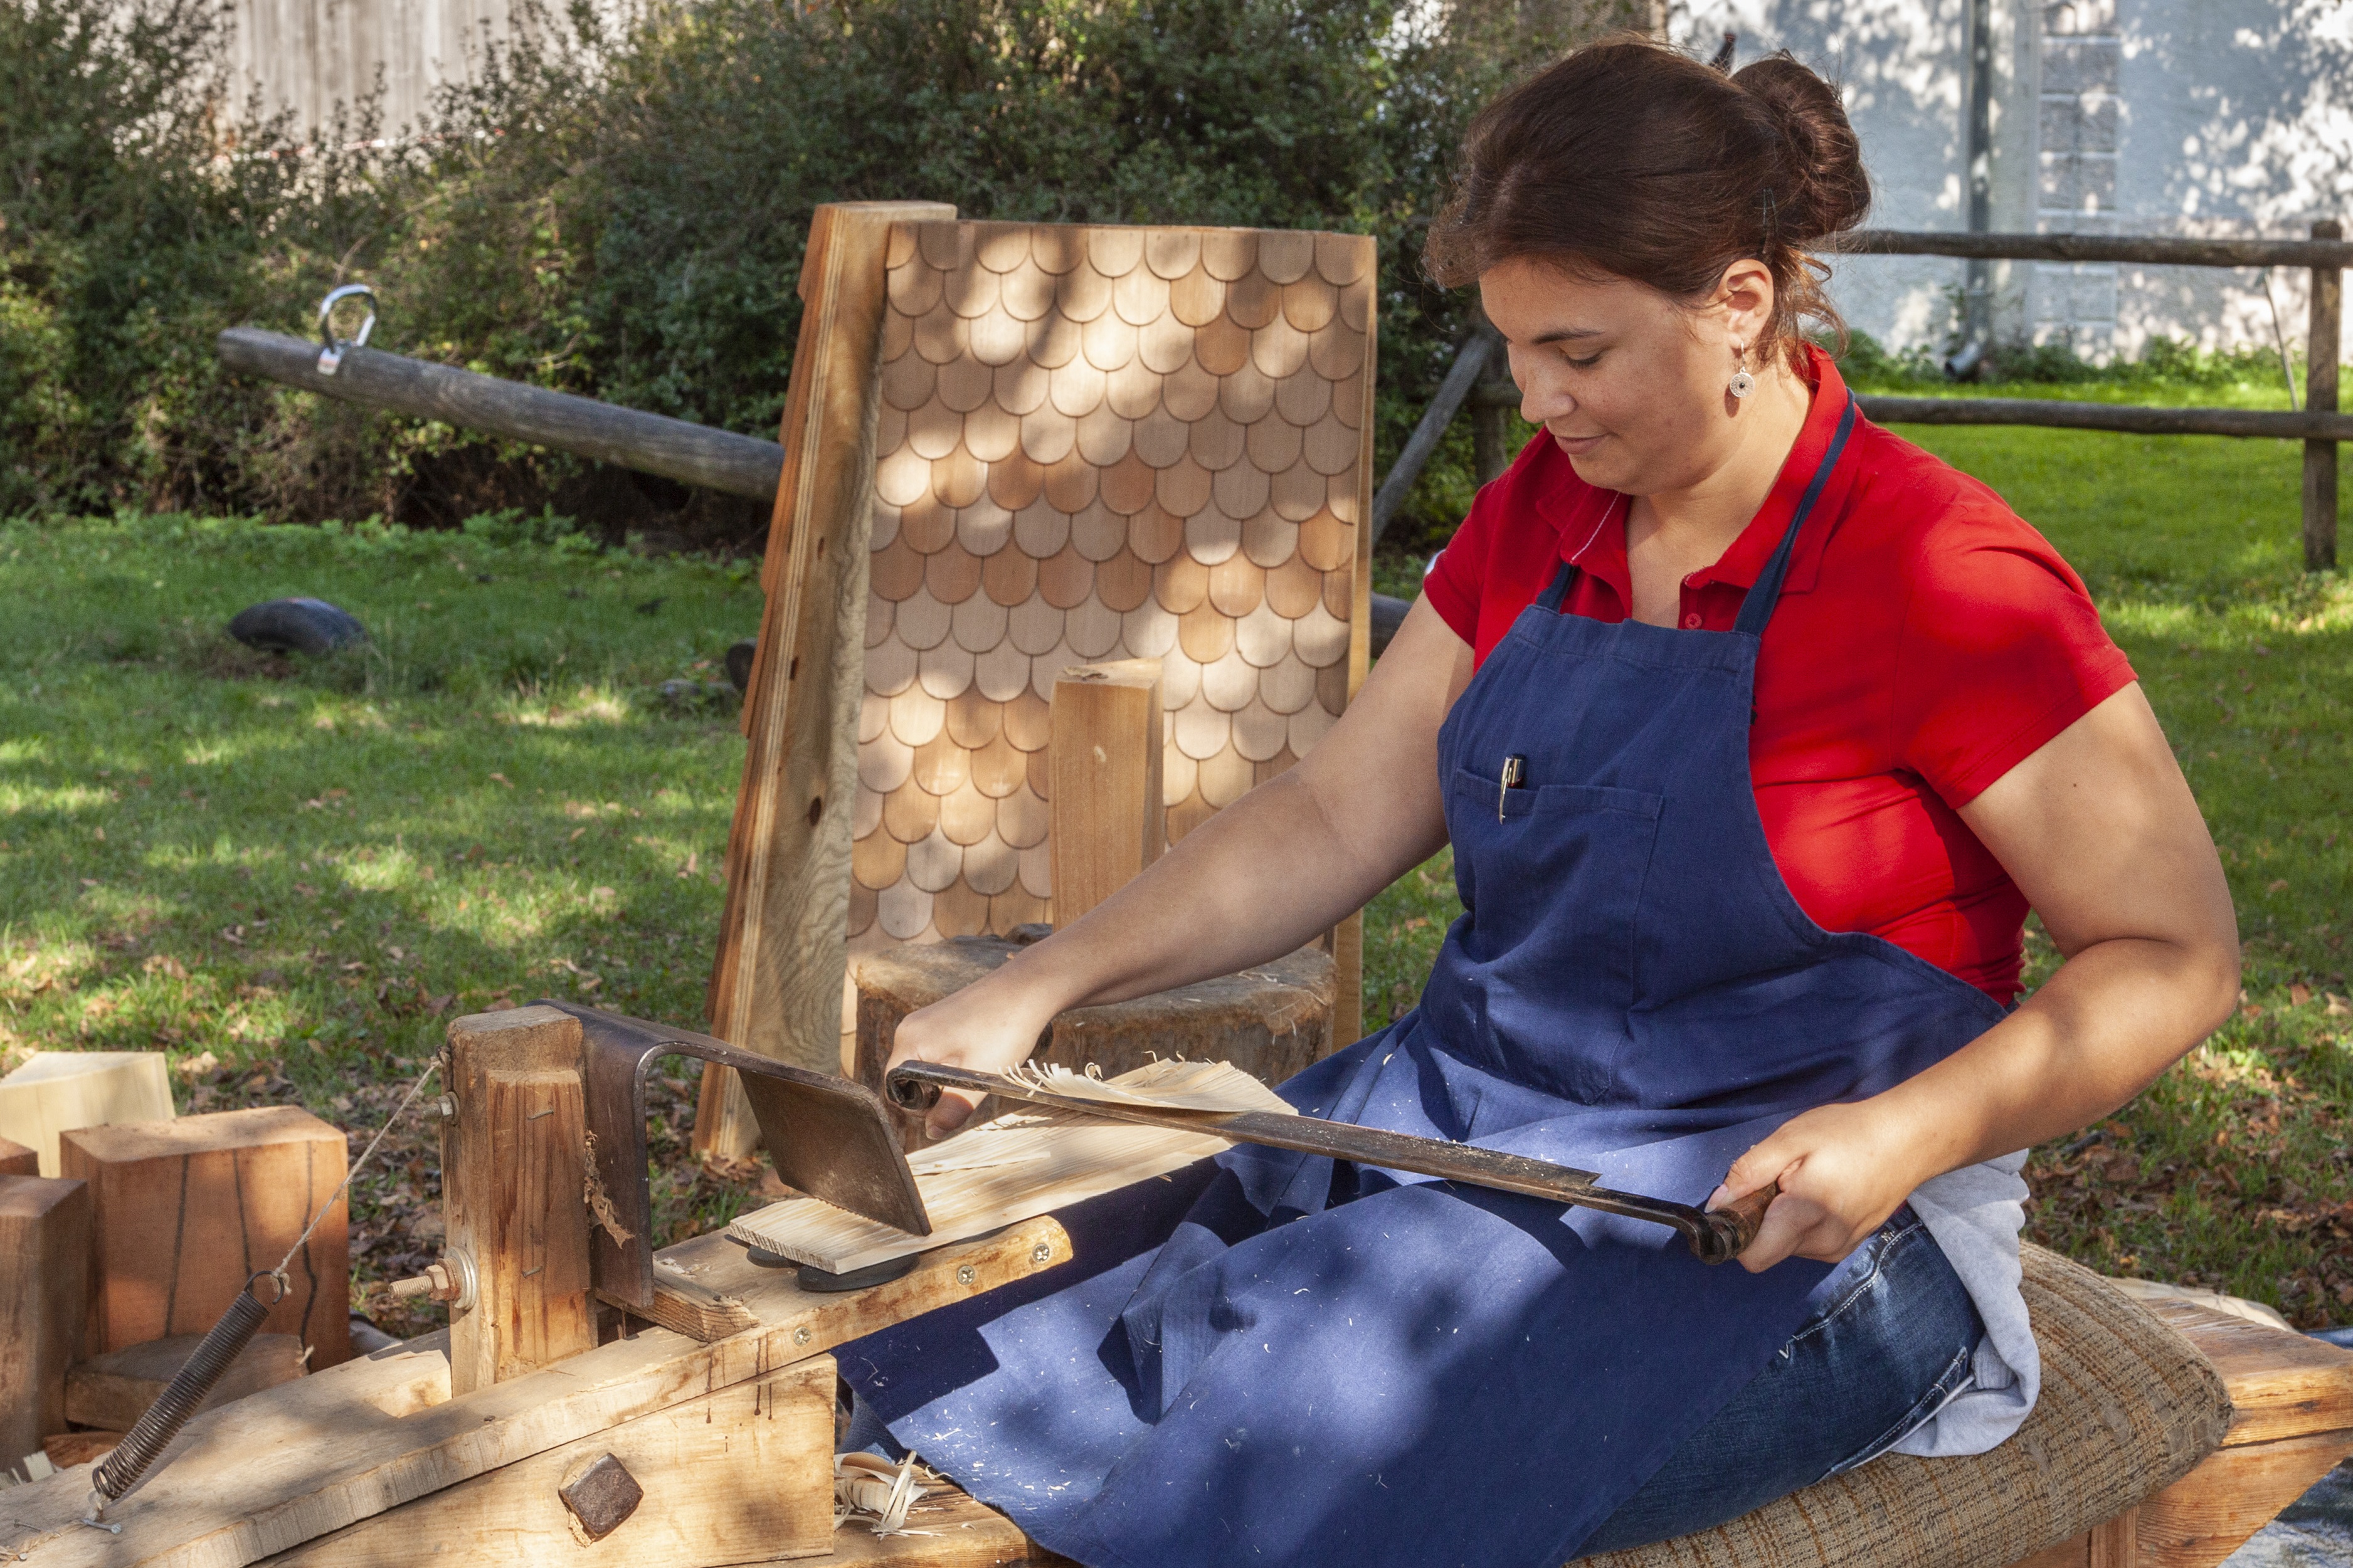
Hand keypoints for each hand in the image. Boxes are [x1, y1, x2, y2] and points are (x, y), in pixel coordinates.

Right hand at [884, 966, 1060, 1139]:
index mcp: (909, 1042)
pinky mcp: (942, 1018)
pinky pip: (936, 1052)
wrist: (1028, 988)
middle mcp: (910, 1028)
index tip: (952, 1103)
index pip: (895, 1090)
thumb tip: (932, 1133)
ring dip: (947, 1079)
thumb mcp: (977, 1078)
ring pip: (925, 1066)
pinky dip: (954, 1062)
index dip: (920, 1107)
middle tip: (970, 1087)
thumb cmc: (1003, 1030)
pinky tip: (980, 1056)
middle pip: (908, 1079)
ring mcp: (926, 1021)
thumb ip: (951, 1109)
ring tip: (978, 1069)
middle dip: (935, 1092)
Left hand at [1707, 1097, 1934, 1272]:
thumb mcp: (1791, 1140)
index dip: (1736, 1231)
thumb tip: (1718, 1205)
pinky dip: (1802, 1221)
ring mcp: (1839, 1248)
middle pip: (1768, 1248)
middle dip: (1761, 1218)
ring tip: (1804, 1180)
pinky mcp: (1849, 1244)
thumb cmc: (1848, 1133)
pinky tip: (1820, 1191)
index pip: (1752, 1257)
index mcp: (1803, 1219)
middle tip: (1780, 1179)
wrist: (1908, 1139)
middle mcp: (1822, 1245)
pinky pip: (1808, 1241)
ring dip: (1782, 1218)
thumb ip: (1749, 1173)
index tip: (1740, 1201)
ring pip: (1787, 1244)